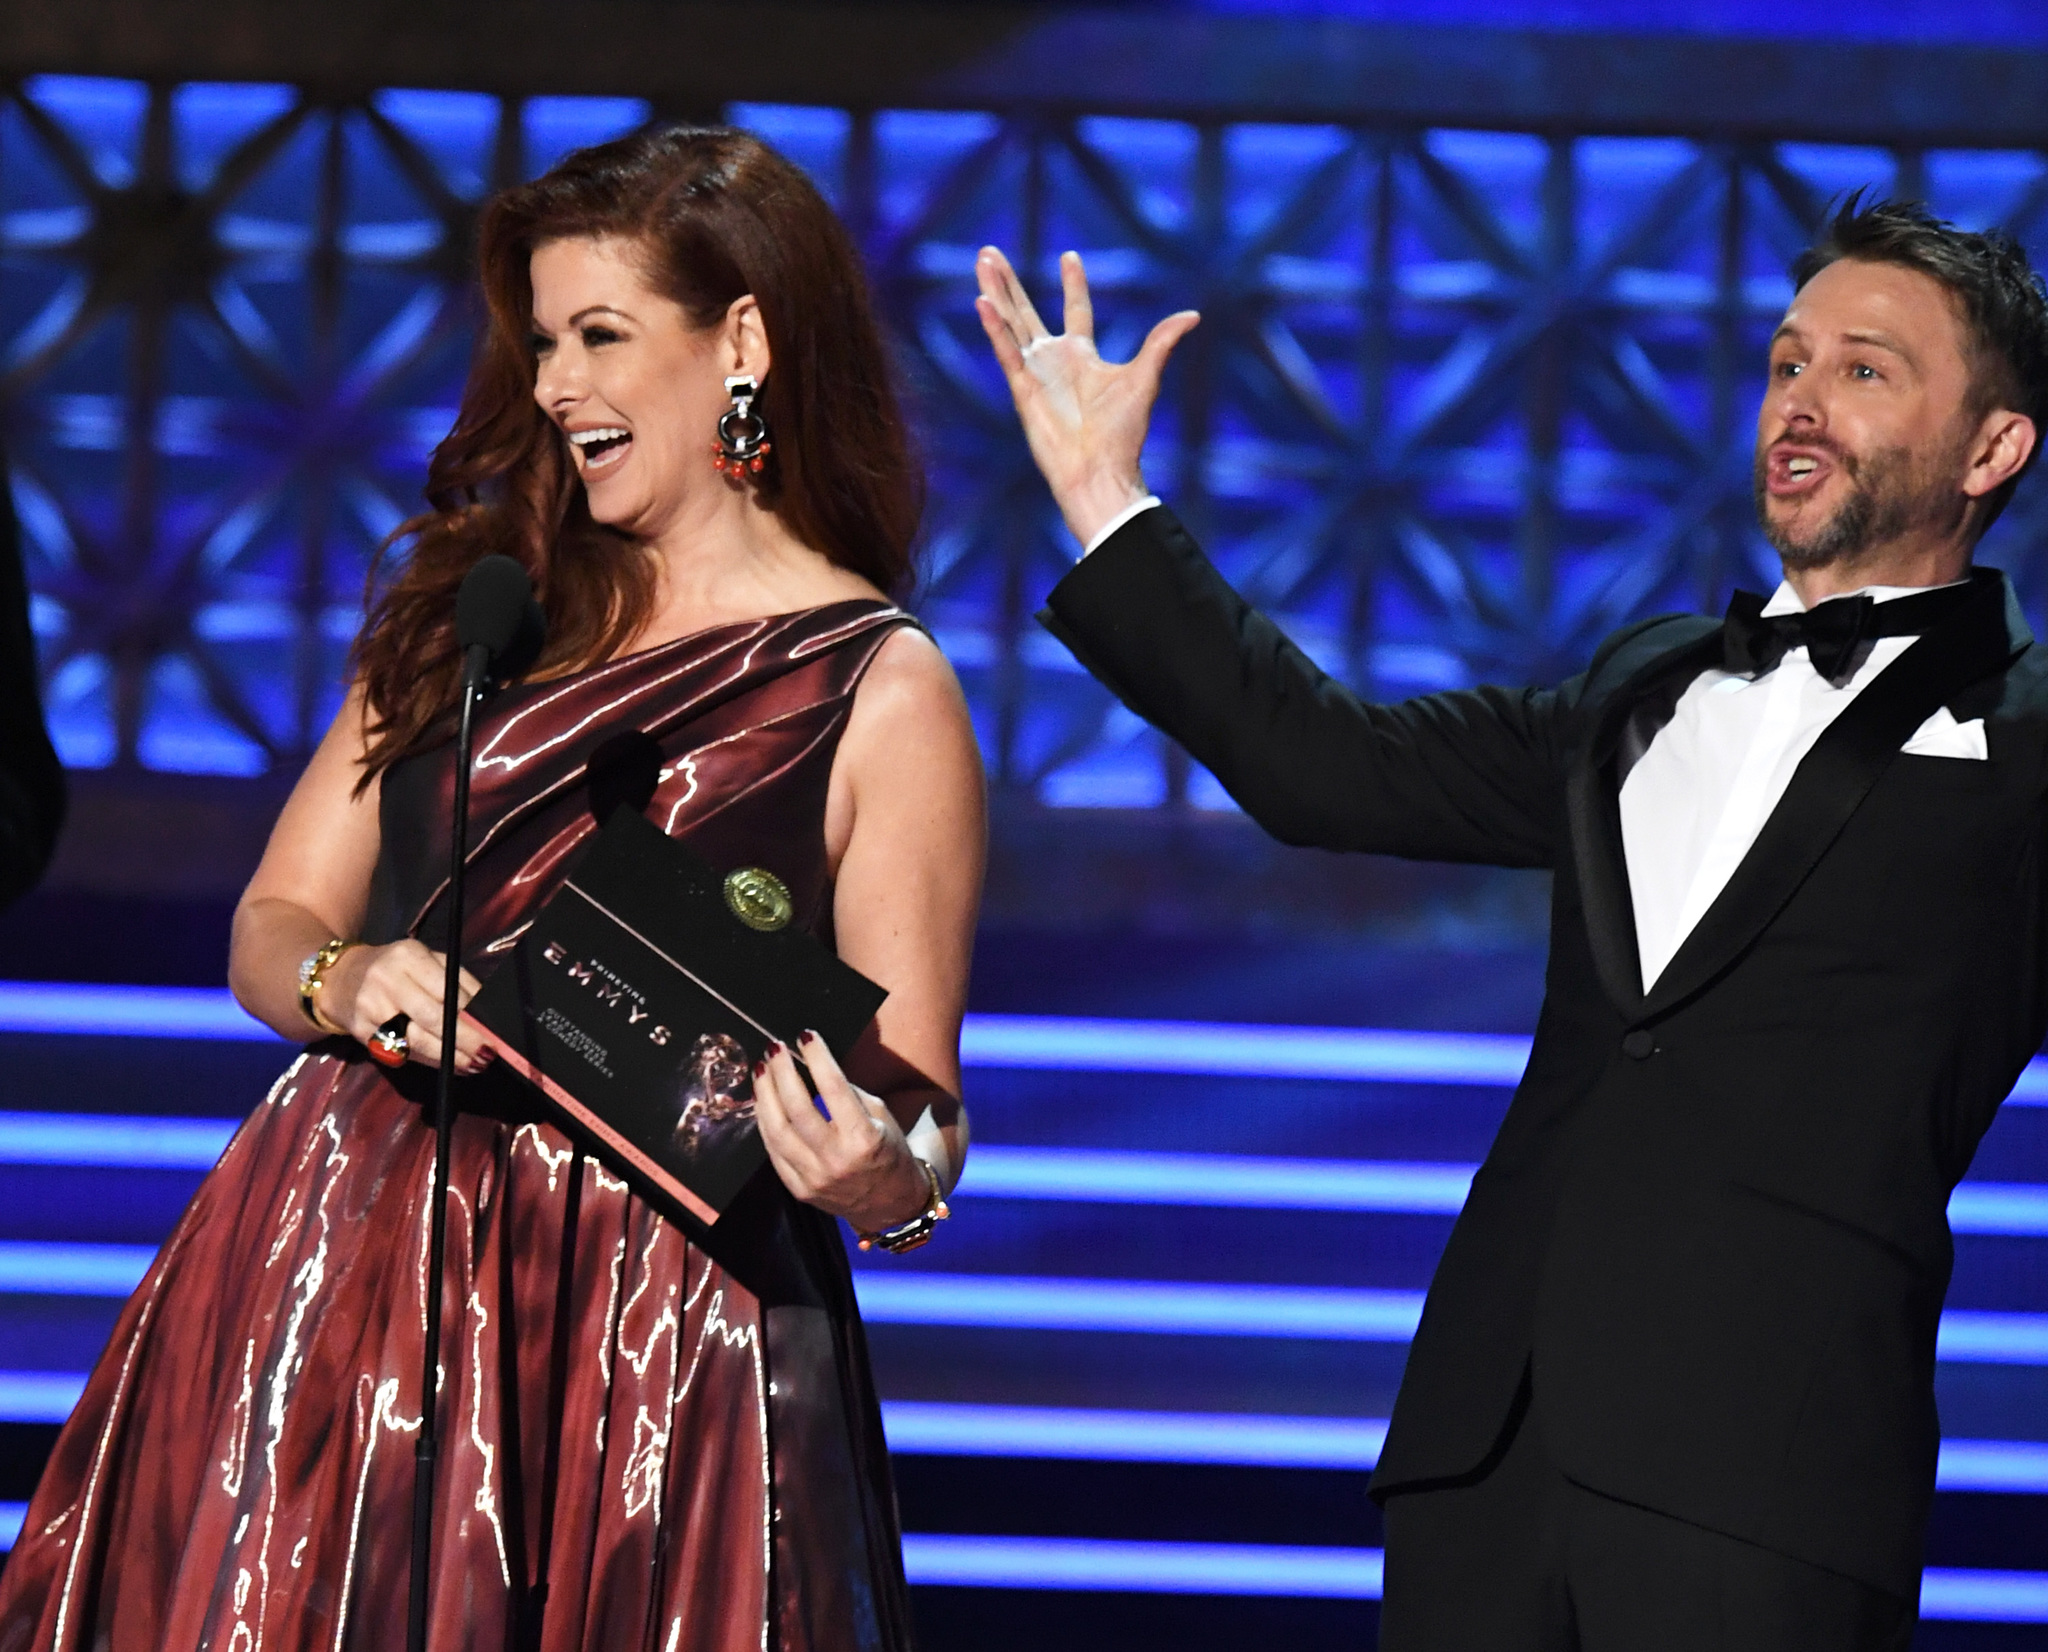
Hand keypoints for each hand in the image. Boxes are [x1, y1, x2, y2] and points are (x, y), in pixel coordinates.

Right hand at [322, 939, 495, 1074]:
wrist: (338, 978)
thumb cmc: (394, 968)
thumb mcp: (424, 960)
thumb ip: (455, 979)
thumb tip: (486, 1011)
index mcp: (409, 957)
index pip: (447, 988)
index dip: (471, 1013)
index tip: (493, 1030)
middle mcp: (388, 981)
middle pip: (433, 1017)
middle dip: (464, 1039)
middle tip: (487, 1054)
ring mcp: (371, 1008)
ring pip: (416, 1040)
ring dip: (448, 1056)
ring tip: (472, 1064)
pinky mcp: (361, 1032)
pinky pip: (400, 1052)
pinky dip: (428, 1061)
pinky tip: (447, 1065)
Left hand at [753, 1031, 929, 1231]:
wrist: (891, 1205)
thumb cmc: (888, 1151)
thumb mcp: (880, 1117)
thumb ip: (848, 1094)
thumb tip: (814, 1064)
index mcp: (864, 1138)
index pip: (834, 1089)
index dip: (817, 1058)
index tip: (805, 1036)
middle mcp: (836, 1160)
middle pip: (797, 1109)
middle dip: (782, 1073)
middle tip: (774, 1049)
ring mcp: (814, 1178)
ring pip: (776, 1131)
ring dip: (765, 1095)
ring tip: (761, 1071)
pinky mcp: (799, 1190)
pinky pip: (773, 1152)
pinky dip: (765, 1123)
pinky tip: (763, 1101)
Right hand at [974, 245, 1198, 546]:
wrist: (1100, 471)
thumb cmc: (1123, 433)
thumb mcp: (1144, 377)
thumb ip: (1161, 343)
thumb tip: (1193, 315)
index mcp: (1083, 356)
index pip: (1076, 310)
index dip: (1073, 284)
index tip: (1070, 256)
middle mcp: (1055, 361)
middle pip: (1027, 311)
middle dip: (1010, 282)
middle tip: (992, 252)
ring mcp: (1035, 374)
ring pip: (1010, 323)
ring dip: (996, 292)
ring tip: (982, 259)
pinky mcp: (1022, 390)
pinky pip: (1006, 352)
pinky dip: (995, 328)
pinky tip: (983, 302)